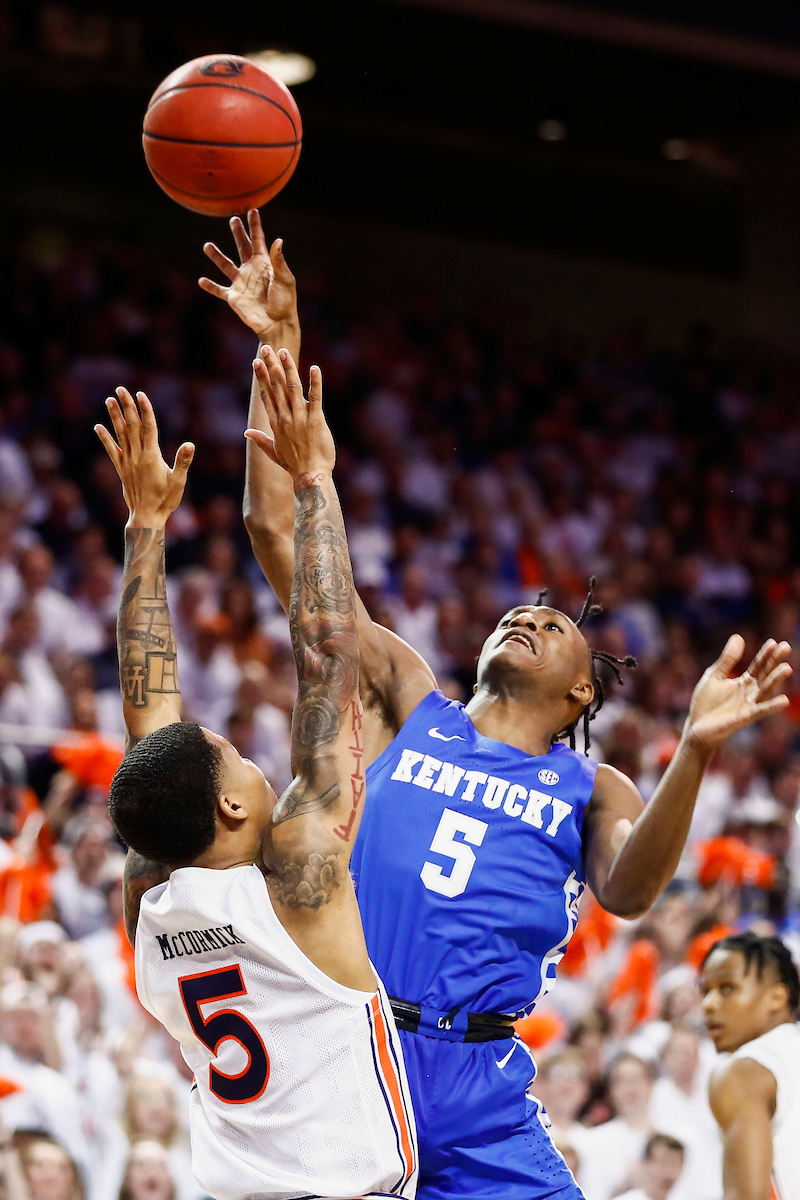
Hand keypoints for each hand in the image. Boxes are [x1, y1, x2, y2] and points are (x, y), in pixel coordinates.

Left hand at [94, 388, 193, 525]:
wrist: (146, 517)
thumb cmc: (165, 500)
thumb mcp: (178, 482)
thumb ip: (183, 462)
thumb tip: (190, 445)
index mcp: (151, 457)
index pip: (148, 427)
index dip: (145, 410)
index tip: (140, 394)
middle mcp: (137, 456)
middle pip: (132, 426)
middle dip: (127, 407)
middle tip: (121, 389)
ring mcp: (127, 462)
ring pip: (120, 434)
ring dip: (114, 416)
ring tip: (109, 400)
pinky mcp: (121, 469)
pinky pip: (111, 450)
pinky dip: (105, 438)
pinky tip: (98, 426)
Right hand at [199, 208, 297, 341]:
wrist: (276, 323)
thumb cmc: (284, 302)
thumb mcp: (284, 279)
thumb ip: (278, 261)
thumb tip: (277, 240)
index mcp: (264, 263)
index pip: (258, 240)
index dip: (255, 225)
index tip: (253, 210)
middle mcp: (251, 270)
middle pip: (242, 246)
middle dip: (238, 233)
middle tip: (233, 219)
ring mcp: (241, 283)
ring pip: (225, 265)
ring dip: (216, 256)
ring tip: (207, 245)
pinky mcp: (234, 297)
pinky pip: (219, 290)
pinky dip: (210, 286)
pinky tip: (201, 281)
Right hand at [245, 346, 333, 483]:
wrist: (310, 476)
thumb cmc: (294, 465)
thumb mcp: (273, 452)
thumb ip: (260, 439)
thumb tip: (246, 432)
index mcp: (275, 423)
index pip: (266, 395)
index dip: (261, 377)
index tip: (257, 362)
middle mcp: (285, 417)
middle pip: (276, 387)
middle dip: (270, 366)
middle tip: (266, 348)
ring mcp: (300, 418)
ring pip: (292, 388)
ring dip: (288, 368)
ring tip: (284, 352)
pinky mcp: (316, 420)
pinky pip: (315, 398)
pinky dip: (315, 382)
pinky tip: (314, 368)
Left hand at [686, 635, 791, 747]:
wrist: (696, 726)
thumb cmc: (706, 702)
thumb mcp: (715, 675)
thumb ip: (727, 659)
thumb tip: (738, 636)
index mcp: (743, 682)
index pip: (757, 665)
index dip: (765, 654)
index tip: (774, 642)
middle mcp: (750, 693)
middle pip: (765, 674)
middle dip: (775, 662)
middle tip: (786, 647)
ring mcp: (748, 705)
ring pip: (765, 691)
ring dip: (776, 680)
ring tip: (786, 668)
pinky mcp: (744, 717)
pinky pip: (760, 711)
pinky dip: (772, 706)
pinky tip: (784, 700)